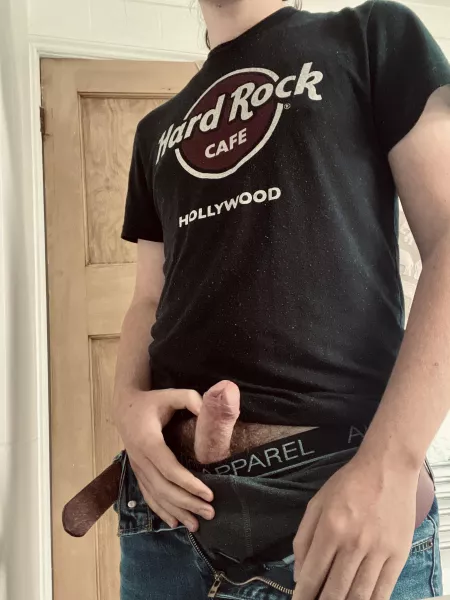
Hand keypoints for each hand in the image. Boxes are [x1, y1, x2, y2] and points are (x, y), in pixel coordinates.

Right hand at [114, 388, 214, 531]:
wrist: (124, 407)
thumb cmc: (151, 401)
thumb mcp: (171, 394)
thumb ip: (190, 399)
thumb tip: (207, 409)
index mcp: (148, 441)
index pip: (169, 469)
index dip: (189, 484)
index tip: (209, 494)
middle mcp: (140, 459)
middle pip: (163, 488)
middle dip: (187, 503)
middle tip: (210, 512)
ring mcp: (137, 468)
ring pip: (155, 496)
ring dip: (176, 511)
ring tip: (197, 524)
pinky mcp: (138, 472)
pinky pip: (148, 495)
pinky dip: (161, 510)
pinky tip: (175, 522)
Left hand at [293, 454, 417, 599]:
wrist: (387, 468)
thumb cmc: (349, 483)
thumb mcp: (317, 503)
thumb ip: (304, 538)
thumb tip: (298, 574)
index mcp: (330, 528)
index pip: (312, 574)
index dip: (303, 596)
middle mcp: (354, 543)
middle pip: (335, 590)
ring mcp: (378, 551)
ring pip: (359, 595)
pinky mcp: (398, 555)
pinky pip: (383, 591)